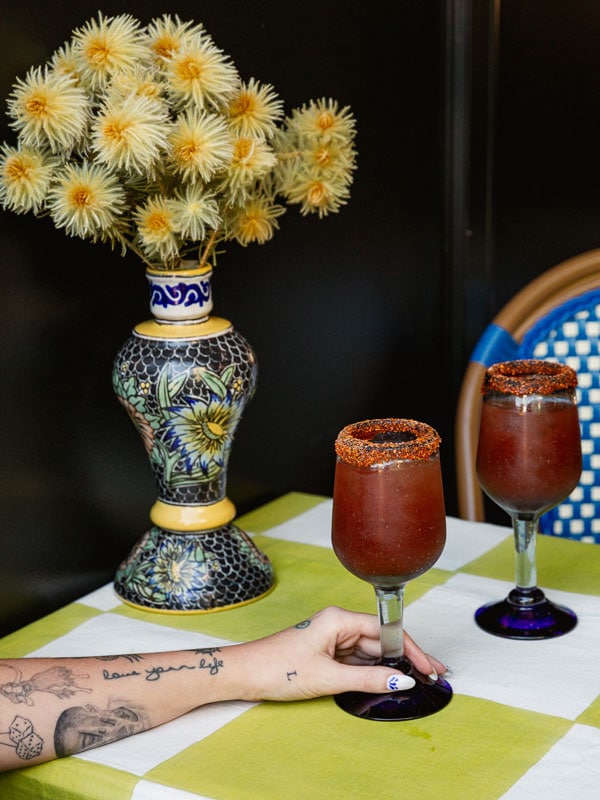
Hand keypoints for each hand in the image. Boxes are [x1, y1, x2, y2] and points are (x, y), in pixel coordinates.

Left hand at [233, 605, 448, 701]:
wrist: (245, 674)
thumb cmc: (279, 668)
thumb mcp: (329, 677)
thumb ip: (368, 679)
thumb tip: (401, 681)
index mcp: (338, 619)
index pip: (385, 630)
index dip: (411, 648)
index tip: (429, 665)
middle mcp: (337, 623)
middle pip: (381, 639)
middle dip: (406, 658)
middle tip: (432, 675)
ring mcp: (332, 637)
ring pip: (370, 650)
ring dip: (391, 666)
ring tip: (416, 680)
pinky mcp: (326, 651)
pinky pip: (357, 659)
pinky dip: (373, 670)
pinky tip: (388, 680)